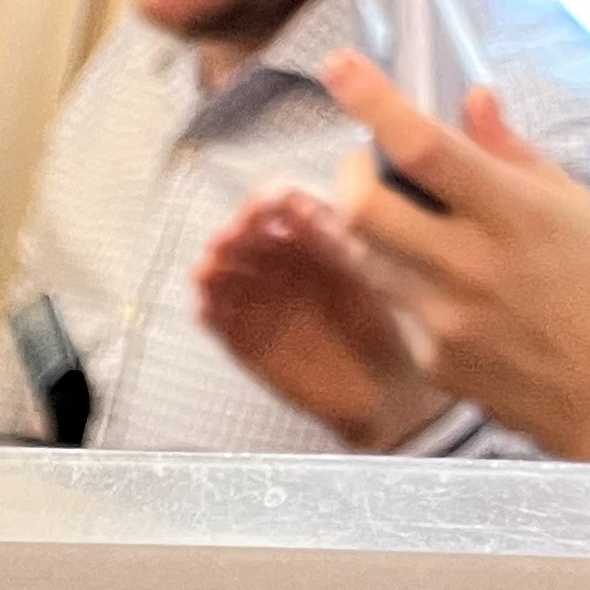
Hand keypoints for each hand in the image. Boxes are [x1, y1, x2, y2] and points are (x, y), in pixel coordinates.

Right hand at [195, 181, 446, 448]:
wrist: (379, 387)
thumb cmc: (382, 326)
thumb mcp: (364, 273)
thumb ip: (333, 241)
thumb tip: (301, 208)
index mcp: (315, 236)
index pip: (281, 203)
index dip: (266, 202)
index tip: (262, 209)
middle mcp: (284, 262)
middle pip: (245, 235)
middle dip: (232, 233)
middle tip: (226, 241)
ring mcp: (262, 300)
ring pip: (223, 274)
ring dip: (211, 269)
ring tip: (209, 273)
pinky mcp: (245, 340)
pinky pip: (217, 320)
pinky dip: (207, 311)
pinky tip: (207, 308)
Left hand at [322, 49, 589, 460]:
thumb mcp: (573, 203)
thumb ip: (511, 153)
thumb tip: (472, 99)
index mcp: (513, 213)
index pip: (423, 148)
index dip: (374, 102)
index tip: (338, 66)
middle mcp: (469, 266)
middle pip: (363, 210)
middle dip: (348, 174)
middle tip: (363, 162)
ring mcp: (444, 319)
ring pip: (367, 258)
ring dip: (369, 226)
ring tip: (404, 215)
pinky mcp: (431, 359)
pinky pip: (395, 303)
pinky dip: (403, 277)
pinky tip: (443, 278)